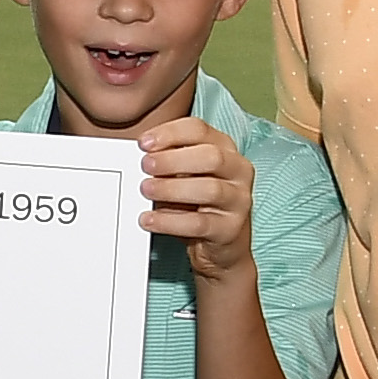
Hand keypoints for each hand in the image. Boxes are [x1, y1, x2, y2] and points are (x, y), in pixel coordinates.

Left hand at [141, 113, 256, 283]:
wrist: (221, 248)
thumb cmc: (198, 205)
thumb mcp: (183, 177)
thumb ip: (167, 164)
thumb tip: (139, 157)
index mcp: (226, 149)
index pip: (200, 130)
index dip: (170, 134)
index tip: (144, 143)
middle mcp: (238, 171)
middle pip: (211, 156)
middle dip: (173, 159)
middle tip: (145, 166)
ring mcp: (239, 200)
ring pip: (209, 189)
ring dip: (171, 188)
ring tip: (146, 190)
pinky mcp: (230, 229)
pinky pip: (200, 224)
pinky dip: (170, 221)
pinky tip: (150, 219)